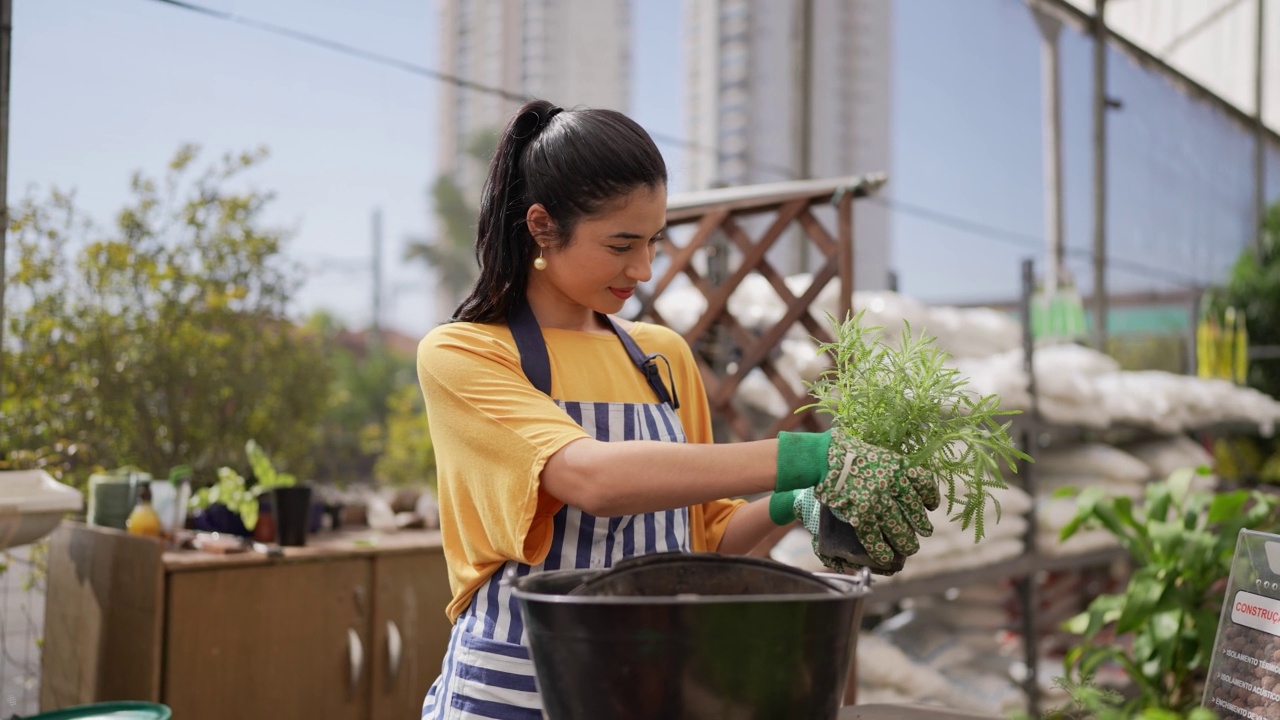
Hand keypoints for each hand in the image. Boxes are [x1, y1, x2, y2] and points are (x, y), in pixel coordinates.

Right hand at [815, 432, 938, 565]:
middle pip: (914, 510)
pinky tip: (885, 557)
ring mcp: (878, 501)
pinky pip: (875, 538)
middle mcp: (893, 484)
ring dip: (906, 542)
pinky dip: (881, 551)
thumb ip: (889, 468)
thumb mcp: (876, 454)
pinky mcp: (861, 514)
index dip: (930, 497)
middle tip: (924, 531)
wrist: (823, 456)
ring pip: (899, 528)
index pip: (924, 484)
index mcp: (898, 466)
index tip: (930, 505)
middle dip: (921, 524)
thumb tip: (900, 481)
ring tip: (909, 548)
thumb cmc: (845, 451)